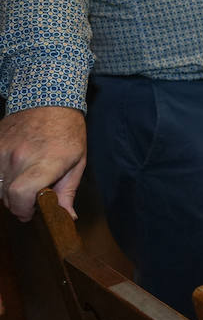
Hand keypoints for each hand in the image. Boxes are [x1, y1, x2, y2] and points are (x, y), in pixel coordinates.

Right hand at [0, 106, 86, 220]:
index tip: (30, 212)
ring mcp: (3, 150)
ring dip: (8, 191)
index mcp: (46, 161)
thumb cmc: (68, 132)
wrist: (49, 101)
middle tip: (31, 197)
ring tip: (23, 182)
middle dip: (19, 203)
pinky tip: (12, 172)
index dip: (23, 209)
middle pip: (8, 195)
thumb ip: (67, 192)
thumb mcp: (77, 161)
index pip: (21, 194)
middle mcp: (20, 156)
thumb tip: (67, 217)